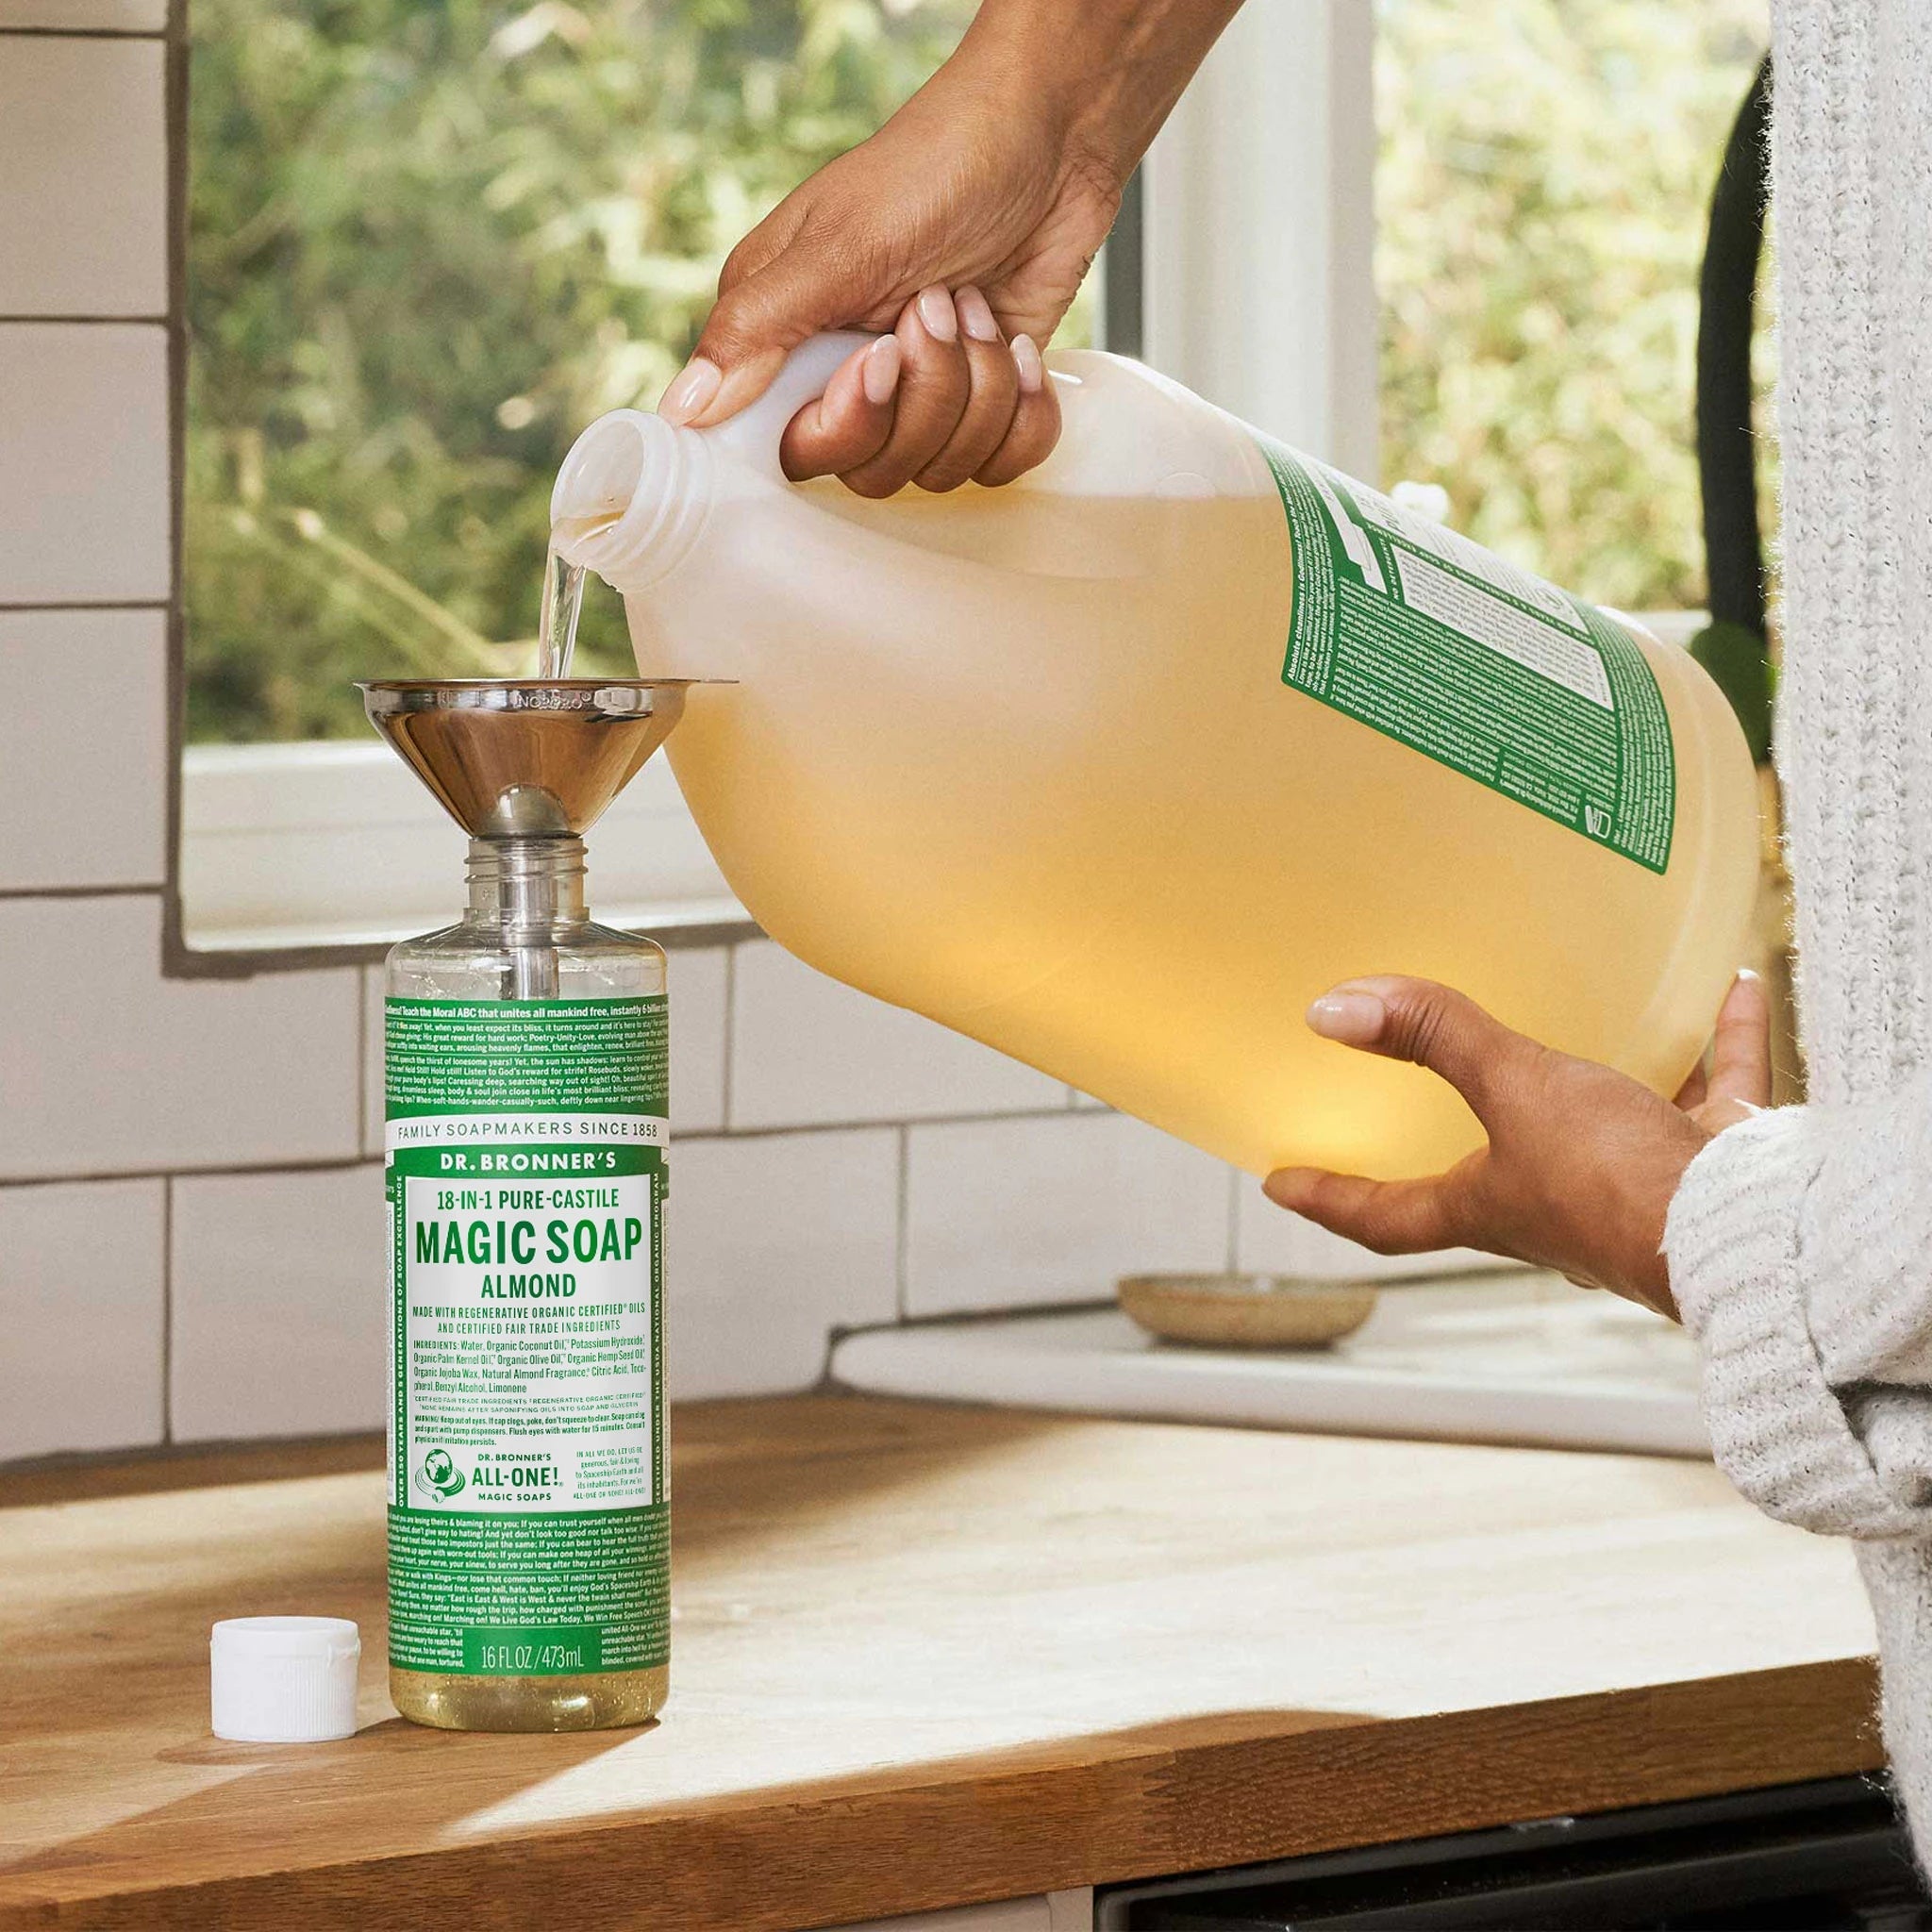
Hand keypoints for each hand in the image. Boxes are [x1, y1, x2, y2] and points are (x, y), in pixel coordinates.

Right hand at [655, 0, 1242, 492]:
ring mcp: (915, 400)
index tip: (878, 362)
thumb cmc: (937, 165)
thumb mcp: (841, 242)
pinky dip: (1023, 413)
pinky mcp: (980, 408)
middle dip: (925, 398)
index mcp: (782, 340)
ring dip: (980, 391)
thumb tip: (681, 411)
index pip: (784, 450)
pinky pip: (997, 468)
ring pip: (938, 473)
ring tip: (976, 307)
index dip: (843, 425)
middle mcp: (842, 380)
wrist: (1051, 137)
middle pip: (868, 472)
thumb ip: (759, 330)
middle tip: (938, 307)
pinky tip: (1019, 348)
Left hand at [1261, 972, 1773, 1317]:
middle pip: (1496, 1174)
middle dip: (1468, 1136)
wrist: (1753, 1233)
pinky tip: (1734, 988)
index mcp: (1495, 1206)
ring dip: (1609, 1071)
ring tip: (1600, 1016)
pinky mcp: (1714, 1167)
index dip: (1332, 1200)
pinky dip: (1722, 1042)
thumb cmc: (1621, 1182)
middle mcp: (1560, 1207)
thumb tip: (1332, 1010)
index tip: (1281, 1185)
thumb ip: (1436, 1040)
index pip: (1388, 1217)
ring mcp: (1640, 1188)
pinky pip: (1713, 1093)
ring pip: (1612, 1123)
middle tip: (1428, 1100)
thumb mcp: (1517, 1092)